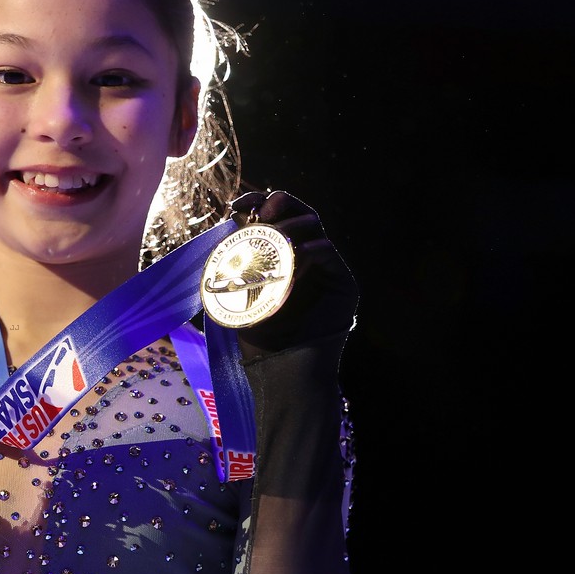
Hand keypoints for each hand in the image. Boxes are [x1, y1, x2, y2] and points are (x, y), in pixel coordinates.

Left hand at [227, 190, 358, 359]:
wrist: (283, 369)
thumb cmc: (259, 335)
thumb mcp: (239, 292)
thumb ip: (238, 259)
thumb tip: (232, 219)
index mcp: (278, 256)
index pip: (271, 219)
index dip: (256, 204)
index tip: (237, 204)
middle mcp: (303, 257)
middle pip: (295, 214)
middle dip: (277, 204)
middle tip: (262, 210)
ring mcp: (324, 268)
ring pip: (313, 227)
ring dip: (291, 224)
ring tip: (273, 233)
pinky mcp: (342, 282)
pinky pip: (327, 253)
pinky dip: (311, 250)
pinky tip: (297, 257)